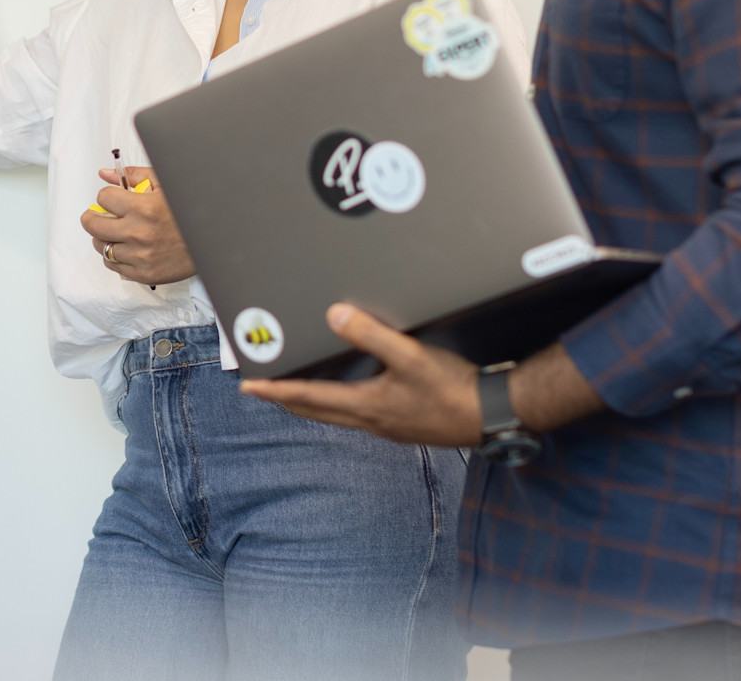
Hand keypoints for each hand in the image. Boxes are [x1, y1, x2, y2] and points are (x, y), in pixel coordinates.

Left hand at [81, 166, 195, 284]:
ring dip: (104, 238)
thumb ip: (133, 176)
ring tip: (116, 233)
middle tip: (99, 216)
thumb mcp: (164, 185)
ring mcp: (140, 256)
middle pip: (93, 225)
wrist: (209, 243)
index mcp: (144, 208)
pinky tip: (126, 248)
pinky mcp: (142, 274)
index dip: (106, 197)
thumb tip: (105, 174)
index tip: (112, 199)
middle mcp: (139, 233)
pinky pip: (112, 265)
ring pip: (101, 246)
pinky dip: (114, 256)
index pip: (103, 198)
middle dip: (93, 217)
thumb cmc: (186, 213)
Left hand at [240, 304, 483, 445]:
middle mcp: (371, 420)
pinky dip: (339, 402)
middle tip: (263, 389)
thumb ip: (371, 335)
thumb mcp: (411, 357)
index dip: (276, 390)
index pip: (308, 397)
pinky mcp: (402, 424)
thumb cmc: (453, 389)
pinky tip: (349, 391)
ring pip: (336, 414)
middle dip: (286, 398)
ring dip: (312, 401)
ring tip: (296, 388)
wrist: (492, 415)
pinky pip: (358, 413)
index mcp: (366, 405)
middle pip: (316, 411)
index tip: (248, 386)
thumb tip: (334, 314)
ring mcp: (387, 425)